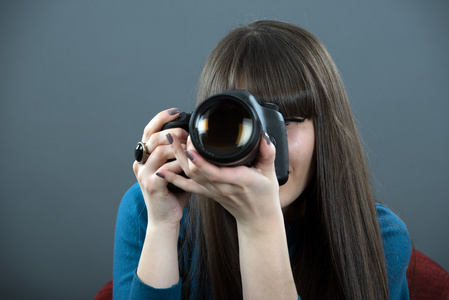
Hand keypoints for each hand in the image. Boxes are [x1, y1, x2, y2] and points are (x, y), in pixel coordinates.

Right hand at [133, 108, 189, 228]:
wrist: (165, 218)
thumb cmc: (173, 194)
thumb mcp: (174, 169)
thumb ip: (178, 153)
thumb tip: (194, 137)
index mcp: (145, 157)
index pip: (148, 130)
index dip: (161, 118)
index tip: (176, 111)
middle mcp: (140, 163)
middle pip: (152, 136)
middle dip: (173, 130)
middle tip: (188, 132)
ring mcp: (143, 174)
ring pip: (160, 149)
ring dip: (179, 146)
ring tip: (192, 147)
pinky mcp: (151, 184)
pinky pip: (167, 166)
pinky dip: (181, 162)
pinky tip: (191, 163)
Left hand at [157, 132, 282, 230]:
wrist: (257, 220)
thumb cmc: (264, 197)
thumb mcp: (271, 174)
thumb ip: (268, 153)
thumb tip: (264, 136)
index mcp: (238, 180)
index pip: (215, 172)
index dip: (200, 161)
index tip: (190, 147)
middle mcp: (222, 187)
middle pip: (196, 171)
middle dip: (183, 153)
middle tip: (175, 134)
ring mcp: (213, 191)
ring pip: (189, 176)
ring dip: (177, 159)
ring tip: (169, 141)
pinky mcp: (207, 194)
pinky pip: (187, 186)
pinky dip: (173, 178)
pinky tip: (162, 170)